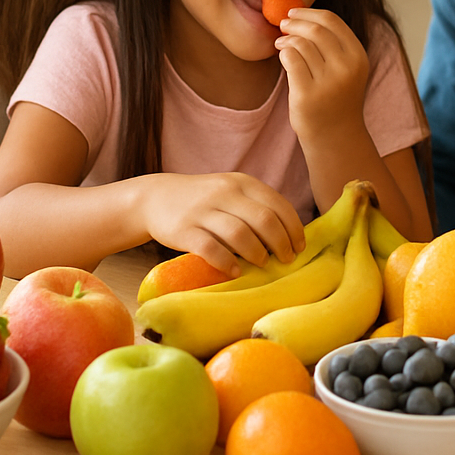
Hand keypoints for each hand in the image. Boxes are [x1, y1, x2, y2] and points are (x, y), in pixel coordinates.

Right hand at [138, 171, 305, 275]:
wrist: (155, 198)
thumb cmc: (204, 200)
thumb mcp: (231, 191)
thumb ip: (256, 205)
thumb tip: (290, 236)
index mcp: (241, 182)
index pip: (278, 204)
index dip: (293, 228)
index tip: (299, 247)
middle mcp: (224, 192)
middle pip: (264, 220)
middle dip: (281, 244)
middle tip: (286, 260)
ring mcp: (203, 210)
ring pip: (240, 234)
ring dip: (257, 254)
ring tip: (263, 264)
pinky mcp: (183, 230)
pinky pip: (211, 249)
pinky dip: (228, 263)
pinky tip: (235, 272)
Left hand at [275, 7, 368, 143]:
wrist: (336, 136)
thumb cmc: (336, 98)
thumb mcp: (345, 69)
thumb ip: (332, 45)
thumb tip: (300, 15)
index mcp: (358, 57)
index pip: (332, 21)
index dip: (309, 13)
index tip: (294, 12)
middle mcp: (346, 68)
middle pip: (315, 30)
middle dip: (295, 23)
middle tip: (283, 24)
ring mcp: (327, 83)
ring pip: (300, 44)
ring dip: (286, 39)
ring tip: (281, 43)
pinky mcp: (307, 95)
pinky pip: (290, 60)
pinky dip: (283, 52)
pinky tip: (282, 56)